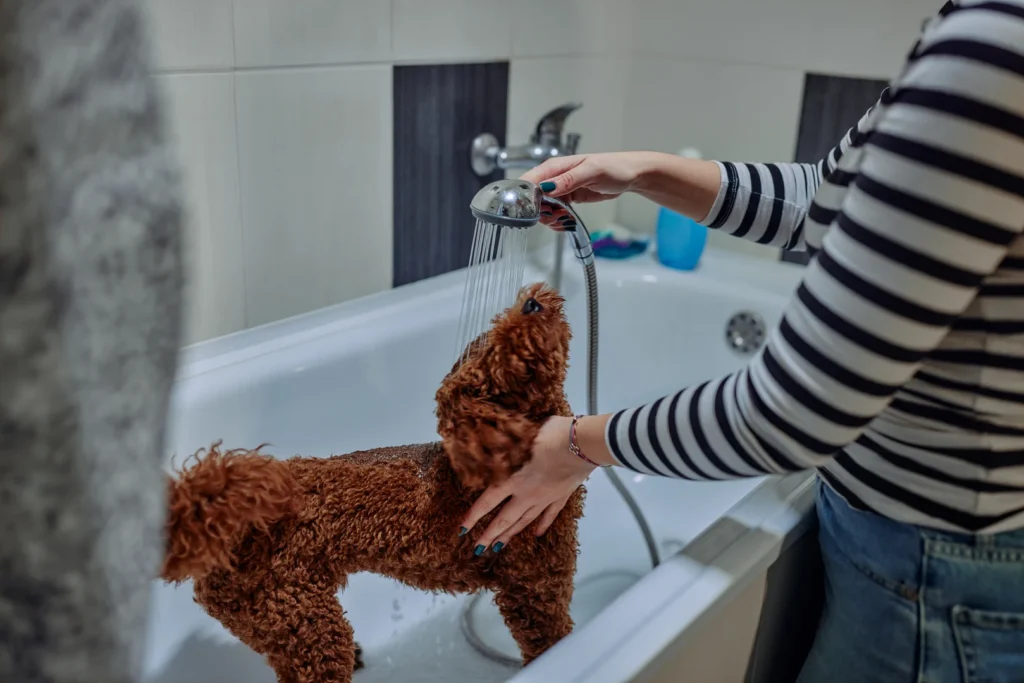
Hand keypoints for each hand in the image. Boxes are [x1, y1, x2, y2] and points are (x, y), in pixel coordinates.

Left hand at [459, 416, 595, 552]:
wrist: (582, 443)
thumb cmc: (550, 434)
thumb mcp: (518, 435)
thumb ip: (501, 443)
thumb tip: (482, 438)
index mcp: (512, 479)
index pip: (486, 503)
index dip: (473, 518)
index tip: (462, 530)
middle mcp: (526, 493)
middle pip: (504, 519)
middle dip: (489, 535)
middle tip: (478, 549)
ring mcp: (545, 497)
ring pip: (524, 520)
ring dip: (510, 534)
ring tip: (498, 547)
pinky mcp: (562, 495)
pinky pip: (550, 515)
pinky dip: (543, 525)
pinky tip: (538, 534)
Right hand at [521, 150, 720, 228]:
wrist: (630, 176)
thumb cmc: (614, 167)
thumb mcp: (592, 171)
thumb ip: (568, 179)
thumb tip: (547, 187)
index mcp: (554, 167)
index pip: (529, 181)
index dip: (526, 198)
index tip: (536, 211)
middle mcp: (554, 178)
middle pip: (533, 200)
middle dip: (541, 213)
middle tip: (557, 218)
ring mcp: (560, 189)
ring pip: (543, 209)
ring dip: (550, 219)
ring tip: (565, 221)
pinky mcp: (568, 199)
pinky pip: (555, 213)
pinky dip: (558, 221)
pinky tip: (567, 223)